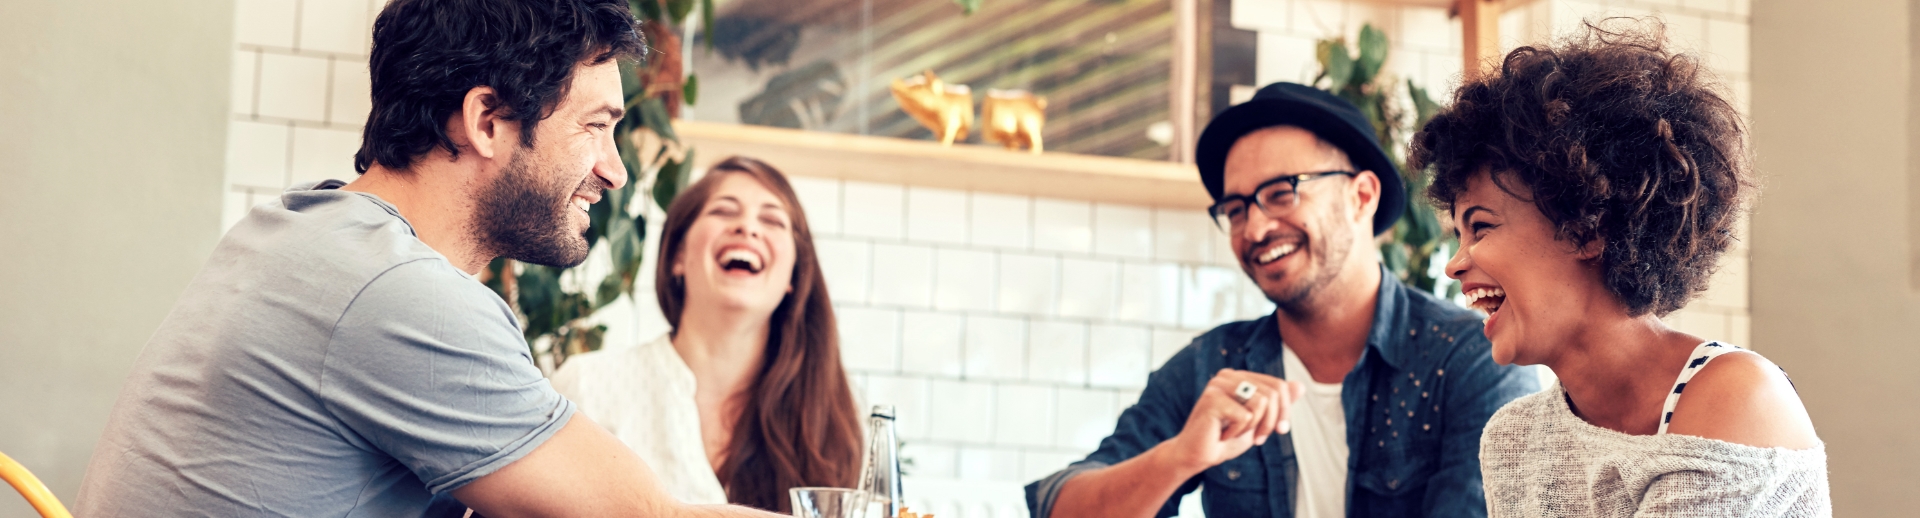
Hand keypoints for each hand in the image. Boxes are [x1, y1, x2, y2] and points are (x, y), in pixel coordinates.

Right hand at [1160, 369, 1303, 474]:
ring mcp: (1218, 384)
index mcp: (1240, 377)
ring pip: (1261, 402)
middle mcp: (1228, 375)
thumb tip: (1300, 385)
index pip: (1279, 386)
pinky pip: (1245, 415)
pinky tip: (1222, 434)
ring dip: (1253, 427)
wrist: (1197, 456)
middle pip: (1274, 393)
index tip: (1279, 430)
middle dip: (1270, 422)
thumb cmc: (1226, 438)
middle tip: (1258, 438)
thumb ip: (1277, 404)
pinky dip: (1238, 432)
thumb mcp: (1259, 421)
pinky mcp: (1212, 398)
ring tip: (1235, 433)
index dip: (1285, 411)